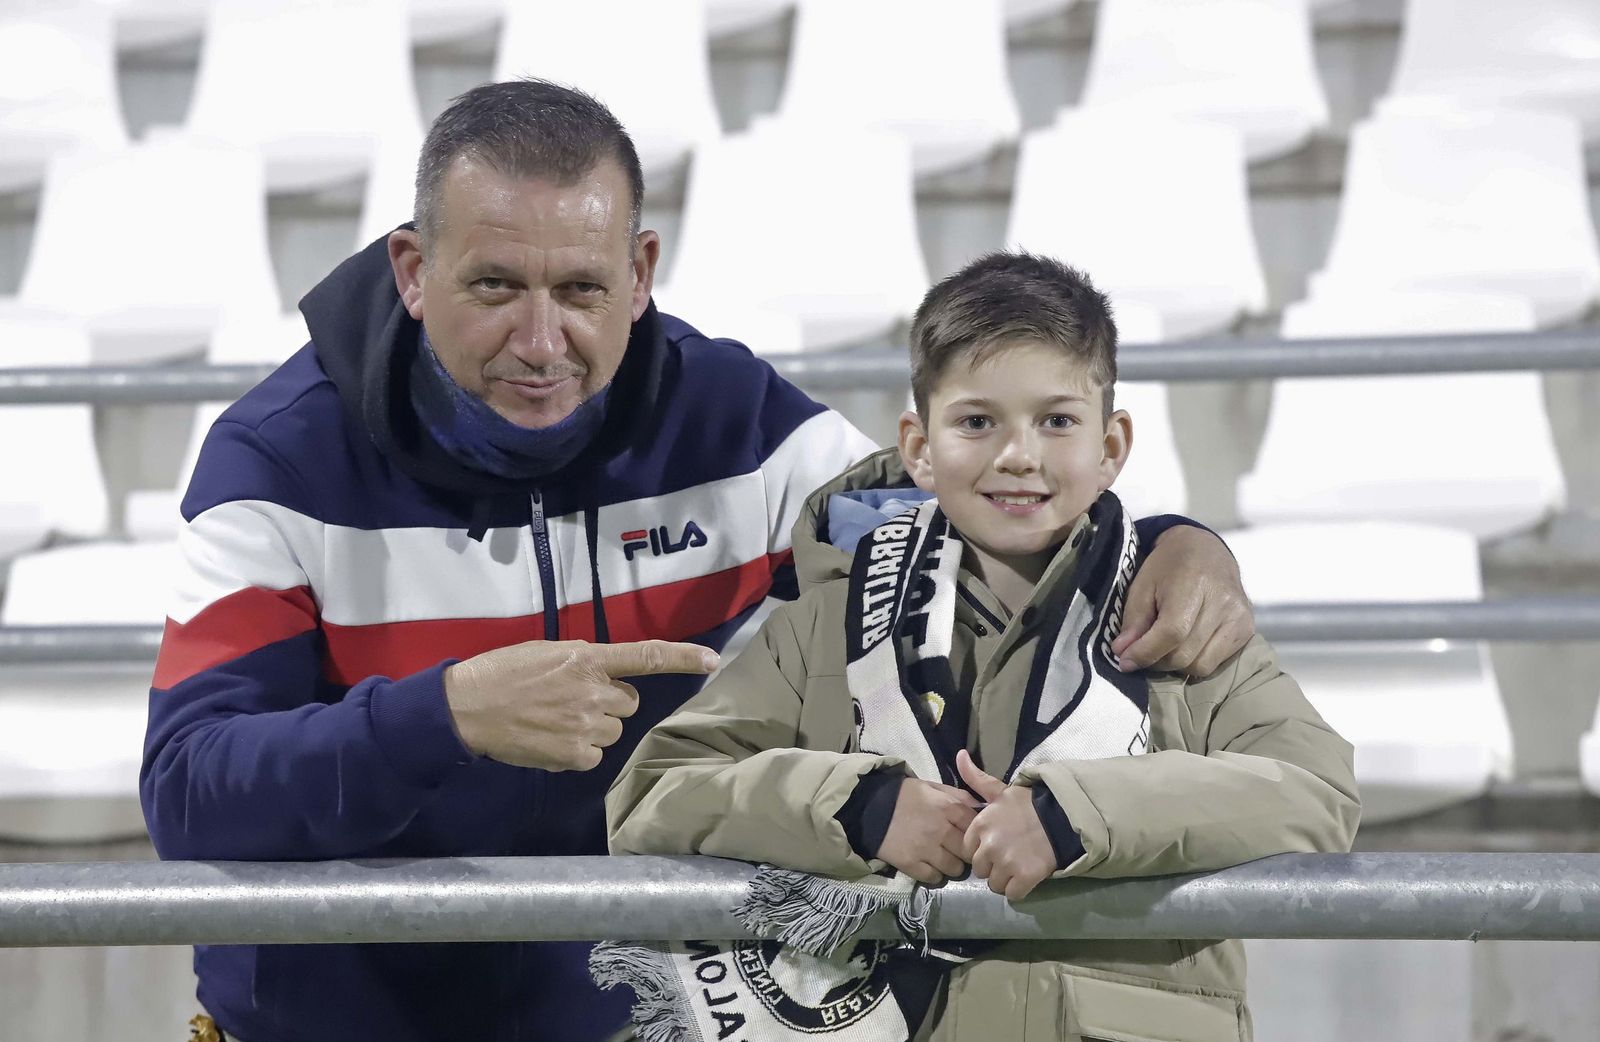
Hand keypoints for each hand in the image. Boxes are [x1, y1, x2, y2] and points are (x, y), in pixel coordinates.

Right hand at [444, 639, 719, 770]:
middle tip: (571, 699)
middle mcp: (593, 690)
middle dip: (608, 702)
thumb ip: (583, 663)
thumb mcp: (547, 652)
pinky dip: (578, 750)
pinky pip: (596, 755)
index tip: (712, 660)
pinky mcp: (575, 755)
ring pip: (614, 730)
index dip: (683, 657)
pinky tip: (550, 740)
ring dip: (594, 727)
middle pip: (629, 702)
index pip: (646, 656)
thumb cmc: (503, 673)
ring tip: (556, 719)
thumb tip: (606, 676)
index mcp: (587, 657)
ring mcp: (586, 725)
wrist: (467, 708)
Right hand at [876, 778, 980, 886]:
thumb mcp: (932, 786)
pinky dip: (934, 873)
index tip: (972, 835)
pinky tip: (929, 865)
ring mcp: (926, 849)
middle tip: (959, 850)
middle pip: (968, 851)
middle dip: (966, 851)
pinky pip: (934, 877)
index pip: (976, 827)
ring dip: (952, 865)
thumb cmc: (903, 794)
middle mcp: (941, 830)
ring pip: (955, 868)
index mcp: (949, 807)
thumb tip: (982, 806)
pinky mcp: (911, 864)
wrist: (867, 806)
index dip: (976, 833)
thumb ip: (959, 795)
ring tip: (944, 858)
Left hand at [956, 750, 1057, 901]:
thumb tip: (959, 755)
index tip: (995, 845)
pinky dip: (1019, 889)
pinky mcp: (1024, 877)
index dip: (981, 850)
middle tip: (1008, 857)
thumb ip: (976, 779)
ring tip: (1017, 867)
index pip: (968, 851)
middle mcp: (989, 846)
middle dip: (992, 866)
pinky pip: (1012, 894)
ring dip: (1005, 880)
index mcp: (980, 826)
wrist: (1062, 817)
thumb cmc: (1029, 804)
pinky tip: (1026, 877)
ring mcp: (1006, 863)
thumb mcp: (1000, 789)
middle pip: (980, 870)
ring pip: (994, 884)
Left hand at [1110, 524, 1253, 677]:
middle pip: (1185, 654)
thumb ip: (1134, 621)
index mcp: (1194, 582)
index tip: (1125, 661)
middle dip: (1157, 661)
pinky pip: (1216, 663)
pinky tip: (1185, 646)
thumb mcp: (1142, 585)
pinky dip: (1195, 662)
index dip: (1146, 652)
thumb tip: (1124, 656)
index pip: (1172, 632)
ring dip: (1176, 665)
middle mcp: (1223, 602)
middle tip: (1141, 653)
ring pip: (1201, 665)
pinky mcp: (1247, 629)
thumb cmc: (1168, 566)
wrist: (1205, 549)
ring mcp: (1239, 617)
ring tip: (1164, 648)